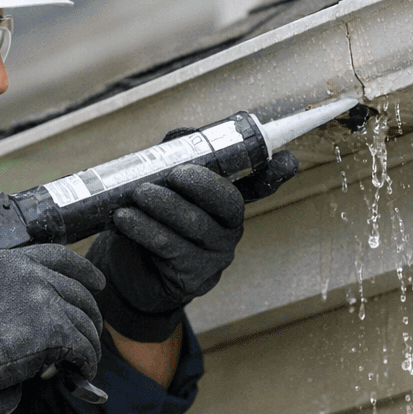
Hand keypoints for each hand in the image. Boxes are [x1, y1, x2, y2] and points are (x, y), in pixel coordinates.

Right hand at [0, 244, 104, 405]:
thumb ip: (5, 286)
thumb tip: (18, 304)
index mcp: (15, 262)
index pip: (61, 257)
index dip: (85, 271)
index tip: (96, 281)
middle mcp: (35, 277)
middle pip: (79, 293)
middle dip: (90, 315)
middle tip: (91, 330)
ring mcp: (47, 303)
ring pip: (85, 322)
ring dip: (89, 343)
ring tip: (86, 358)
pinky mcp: (54, 332)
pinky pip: (82, 347)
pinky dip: (86, 362)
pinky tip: (82, 370)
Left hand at [86, 154, 295, 342]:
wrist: (127, 270)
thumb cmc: (148, 218)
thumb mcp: (158, 183)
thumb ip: (172, 156)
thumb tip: (180, 136)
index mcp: (226, 199)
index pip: (259, 183)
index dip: (274, 172)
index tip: (288, 160)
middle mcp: (229, 226)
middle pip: (228, 202)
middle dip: (201, 183)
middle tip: (172, 174)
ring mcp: (214, 254)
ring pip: (196, 224)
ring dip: (164, 205)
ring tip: (137, 194)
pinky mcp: (193, 277)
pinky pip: (171, 248)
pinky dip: (145, 229)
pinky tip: (125, 219)